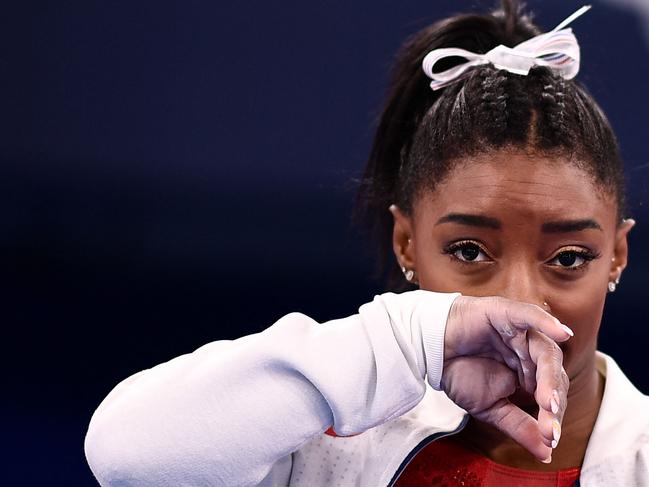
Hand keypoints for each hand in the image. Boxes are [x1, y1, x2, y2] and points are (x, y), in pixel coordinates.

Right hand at [441, 296, 571, 461]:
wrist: (428, 351)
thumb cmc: (459, 372)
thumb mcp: (491, 407)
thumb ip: (520, 426)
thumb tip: (547, 454)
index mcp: (530, 372)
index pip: (552, 394)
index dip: (552, 416)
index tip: (550, 439)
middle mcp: (529, 351)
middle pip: (553, 374)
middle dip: (552, 401)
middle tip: (549, 426)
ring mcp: (520, 331)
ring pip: (545, 351)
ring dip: (549, 377)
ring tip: (547, 402)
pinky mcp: (506, 313)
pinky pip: (530, 316)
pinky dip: (546, 322)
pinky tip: (562, 333)